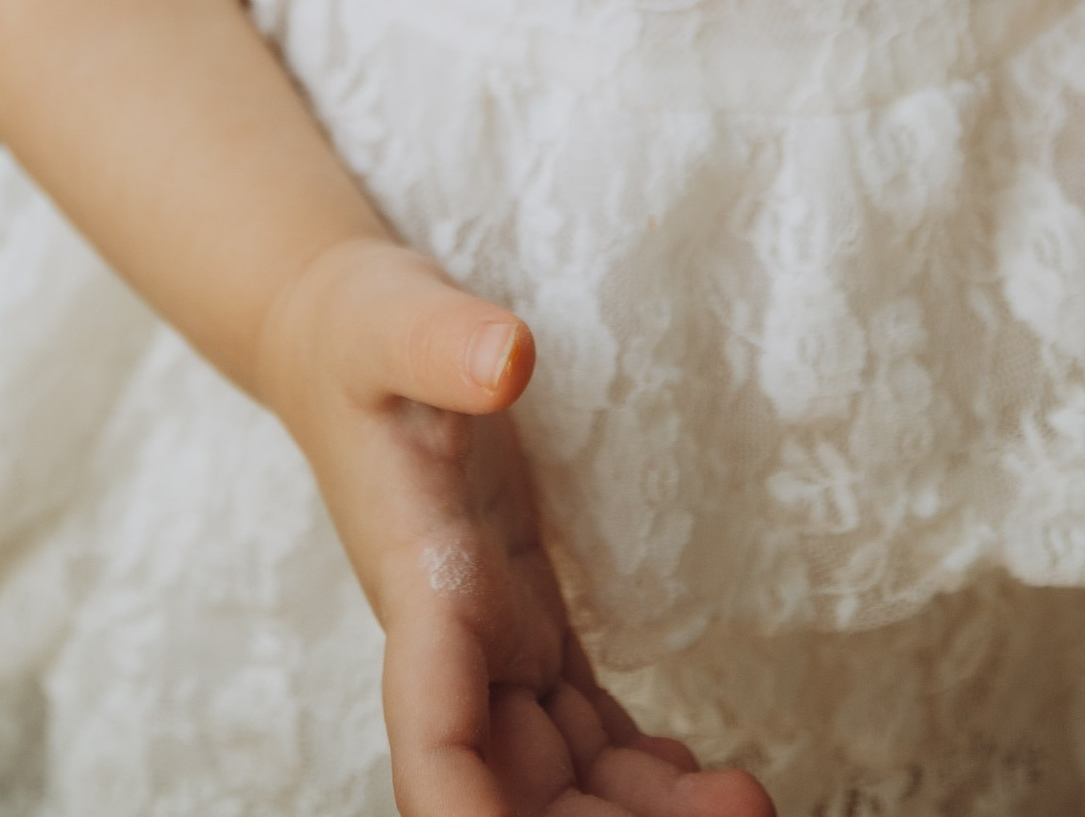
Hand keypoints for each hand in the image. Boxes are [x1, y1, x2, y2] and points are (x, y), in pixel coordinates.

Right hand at [261, 238, 775, 816]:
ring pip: (560, 773)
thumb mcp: (395, 316)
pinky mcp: (522, 618)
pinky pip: (579, 726)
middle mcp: (454, 641)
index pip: (439, 745)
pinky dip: (636, 772)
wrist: (338, 333)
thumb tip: (509, 357)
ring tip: (747, 806)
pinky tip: (695, 778)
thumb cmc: (358, 327)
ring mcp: (489, 639)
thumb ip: (444, 341)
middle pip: (516, 790)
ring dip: (642, 813)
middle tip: (738, 815)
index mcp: (422, 589)